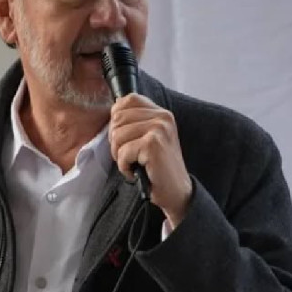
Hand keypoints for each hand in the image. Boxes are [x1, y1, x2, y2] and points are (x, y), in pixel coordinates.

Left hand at [109, 93, 193, 226]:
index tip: (126, 139)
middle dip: (116, 141)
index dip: (118, 120)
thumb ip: (136, 121)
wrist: (177, 192)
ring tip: (135, 164)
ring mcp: (159, 130)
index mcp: (162, 113)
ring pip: (117, 135)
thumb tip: (115, 107)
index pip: (128, 100)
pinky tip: (137, 172)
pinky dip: (125, 167)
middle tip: (131, 156)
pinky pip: (122, 152)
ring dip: (120, 156)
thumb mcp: (150, 138)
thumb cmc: (159, 168)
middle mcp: (163, 117)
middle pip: (117, 118)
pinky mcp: (153, 145)